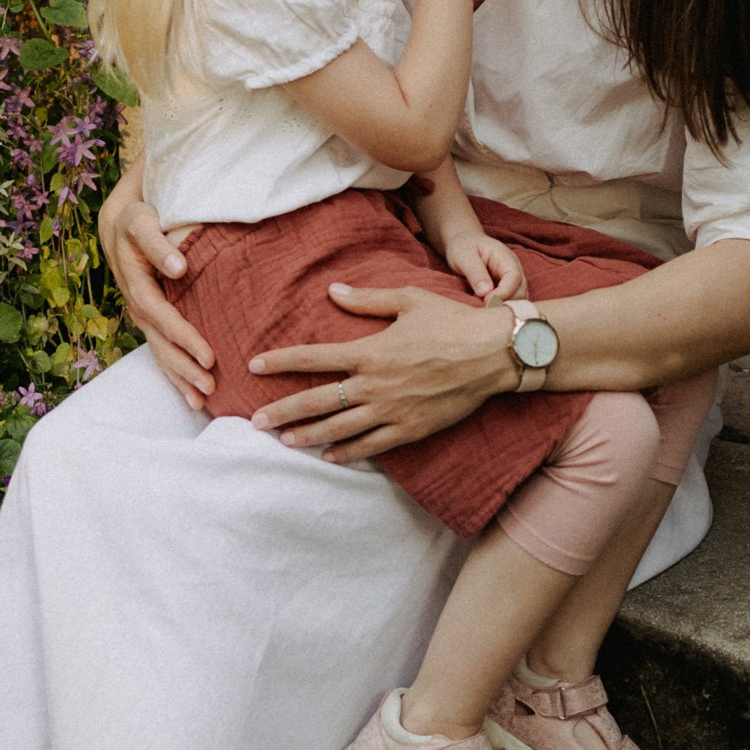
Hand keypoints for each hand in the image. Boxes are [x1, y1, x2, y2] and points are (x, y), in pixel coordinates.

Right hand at [98, 169, 212, 405]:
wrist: (120, 219)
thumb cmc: (139, 216)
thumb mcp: (143, 220)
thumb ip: (158, 242)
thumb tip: (180, 268)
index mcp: (135, 280)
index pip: (161, 314)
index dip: (184, 336)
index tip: (208, 356)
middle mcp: (136, 302)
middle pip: (160, 341)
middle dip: (184, 365)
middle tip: (212, 384)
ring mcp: (141, 313)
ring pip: (159, 351)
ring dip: (180, 376)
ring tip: (204, 398)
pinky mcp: (149, 319)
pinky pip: (160, 351)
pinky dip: (175, 375)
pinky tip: (193, 397)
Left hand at [248, 284, 513, 458]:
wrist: (494, 353)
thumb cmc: (452, 320)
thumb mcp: (408, 299)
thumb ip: (366, 299)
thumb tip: (331, 291)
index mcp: (370, 350)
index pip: (314, 358)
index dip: (281, 361)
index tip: (255, 365)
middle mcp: (375, 384)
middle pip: (318, 401)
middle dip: (283, 411)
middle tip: (254, 421)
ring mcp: (392, 411)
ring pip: (340, 429)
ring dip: (308, 436)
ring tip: (283, 441)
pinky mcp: (411, 429)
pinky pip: (372, 446)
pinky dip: (348, 453)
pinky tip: (329, 457)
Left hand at [444, 232, 525, 303]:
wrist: (463, 243)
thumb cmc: (464, 247)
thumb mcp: (465, 256)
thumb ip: (475, 273)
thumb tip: (485, 292)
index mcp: (506, 258)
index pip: (514, 278)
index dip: (503, 293)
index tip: (487, 302)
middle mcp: (514, 269)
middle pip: (520, 291)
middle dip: (505, 303)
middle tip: (485, 310)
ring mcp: (512, 280)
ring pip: (518, 299)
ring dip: (504, 307)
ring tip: (484, 309)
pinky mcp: (508, 289)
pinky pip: (511, 301)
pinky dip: (501, 307)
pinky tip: (486, 309)